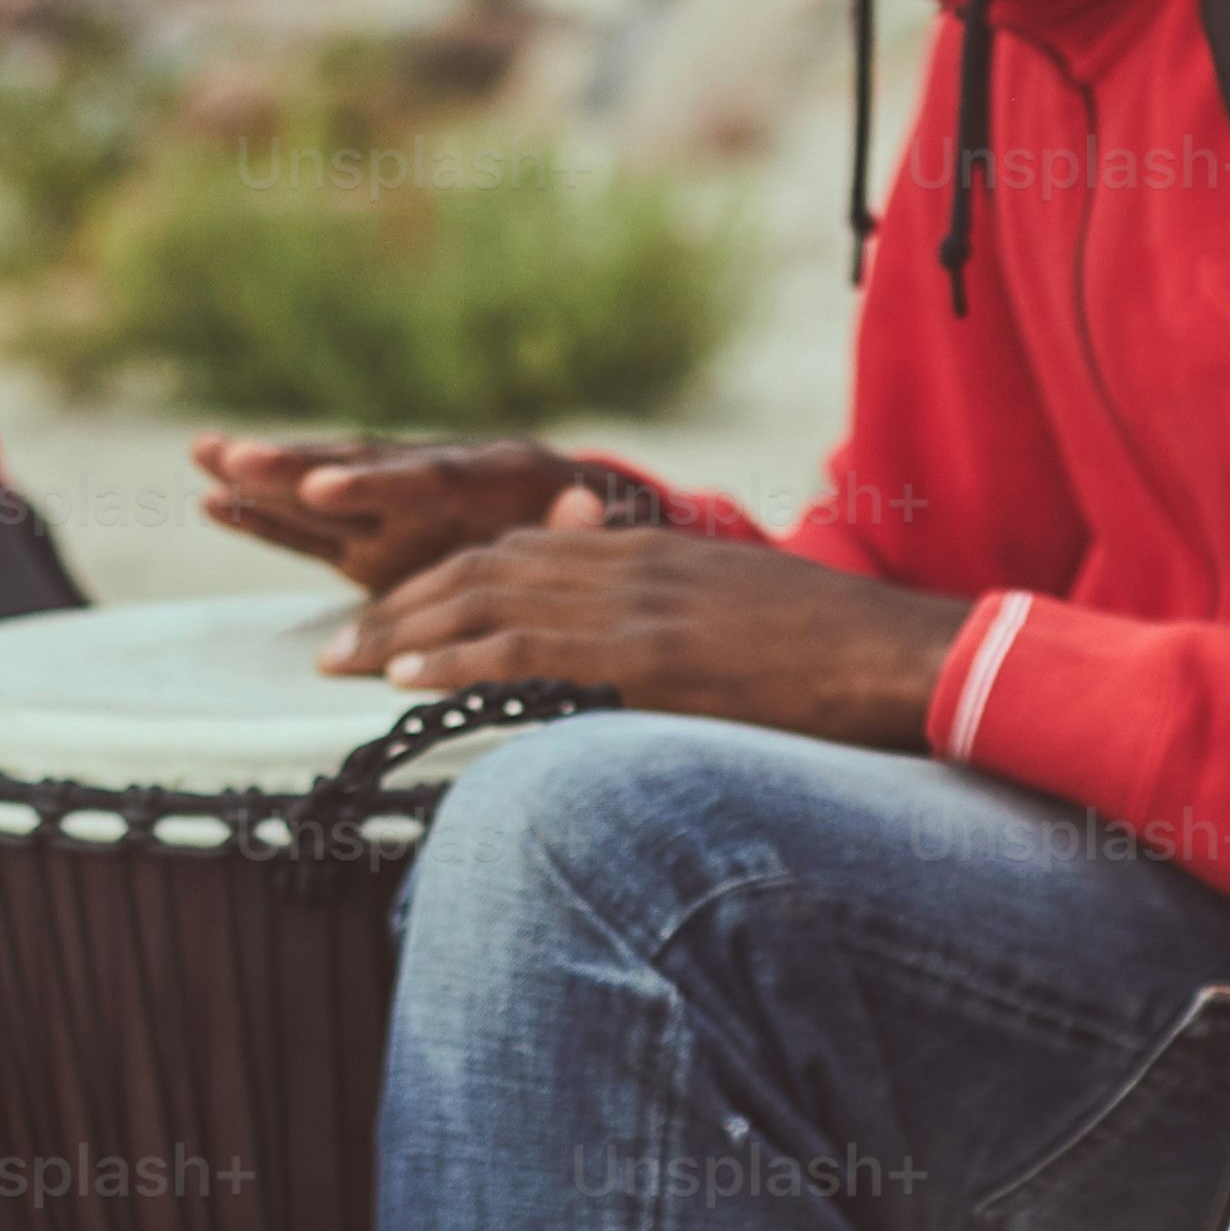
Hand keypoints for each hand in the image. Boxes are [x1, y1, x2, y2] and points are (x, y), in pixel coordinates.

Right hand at [196, 430, 585, 588]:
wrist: (580, 520)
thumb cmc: (597, 528)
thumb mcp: (604, 525)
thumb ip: (589, 519)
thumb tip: (590, 502)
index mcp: (483, 478)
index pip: (423, 480)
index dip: (373, 484)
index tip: (324, 487)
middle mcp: (425, 483)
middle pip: (355, 470)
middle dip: (294, 464)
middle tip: (232, 453)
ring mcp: (391, 513)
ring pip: (319, 489)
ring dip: (263, 474)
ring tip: (202, 451)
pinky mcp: (368, 542)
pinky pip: (308, 529)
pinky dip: (262, 515)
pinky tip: (208, 499)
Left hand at [328, 486, 965, 751]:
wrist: (898, 654)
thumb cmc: (832, 651)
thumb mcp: (736, 611)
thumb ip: (666, 612)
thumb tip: (620, 648)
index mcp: (647, 553)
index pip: (516, 553)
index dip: (442, 585)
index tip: (386, 621)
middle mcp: (627, 564)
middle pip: (482, 568)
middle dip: (398, 605)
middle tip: (331, 650)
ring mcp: (636, 606)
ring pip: (487, 600)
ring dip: (401, 630)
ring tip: (339, 663)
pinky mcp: (649, 656)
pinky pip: (530, 649)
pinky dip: (458, 658)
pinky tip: (406, 677)